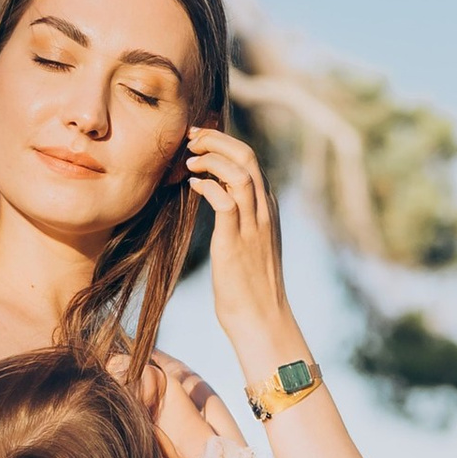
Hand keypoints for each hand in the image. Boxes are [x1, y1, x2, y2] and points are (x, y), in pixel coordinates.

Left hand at [185, 124, 299, 366]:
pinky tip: (192, 185)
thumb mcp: (249, 243)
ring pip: (239, 173)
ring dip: (211, 159)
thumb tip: (218, 196)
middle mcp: (264, 212)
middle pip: (247, 156)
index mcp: (267, 209)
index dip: (223, 142)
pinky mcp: (236, 243)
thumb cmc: (250, 285)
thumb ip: (240, 217)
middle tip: (190, 138)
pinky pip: (225, 202)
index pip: (251, 159)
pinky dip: (208, 187)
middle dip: (217, 140)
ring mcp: (253, 226)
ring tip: (189, 160)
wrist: (261, 319)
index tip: (198, 139)